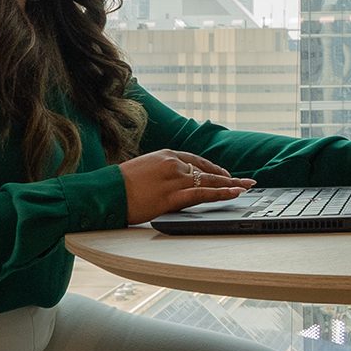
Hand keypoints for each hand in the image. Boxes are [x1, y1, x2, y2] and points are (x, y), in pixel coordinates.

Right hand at [121, 149, 255, 224]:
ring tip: (246, 187)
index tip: (225, 174)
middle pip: (207, 170)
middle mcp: (173, 163)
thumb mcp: (142, 171)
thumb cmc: (117, 186)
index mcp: (165, 155)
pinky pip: (204, 194)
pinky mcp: (173, 195)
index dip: (213, 169)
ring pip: (209, 182)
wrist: (104, 193)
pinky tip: (235, 193)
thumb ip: (160, 173)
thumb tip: (169, 182)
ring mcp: (174, 179)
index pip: (196, 160)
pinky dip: (222, 193)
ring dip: (231, 185)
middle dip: (228, 177)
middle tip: (245, 180)